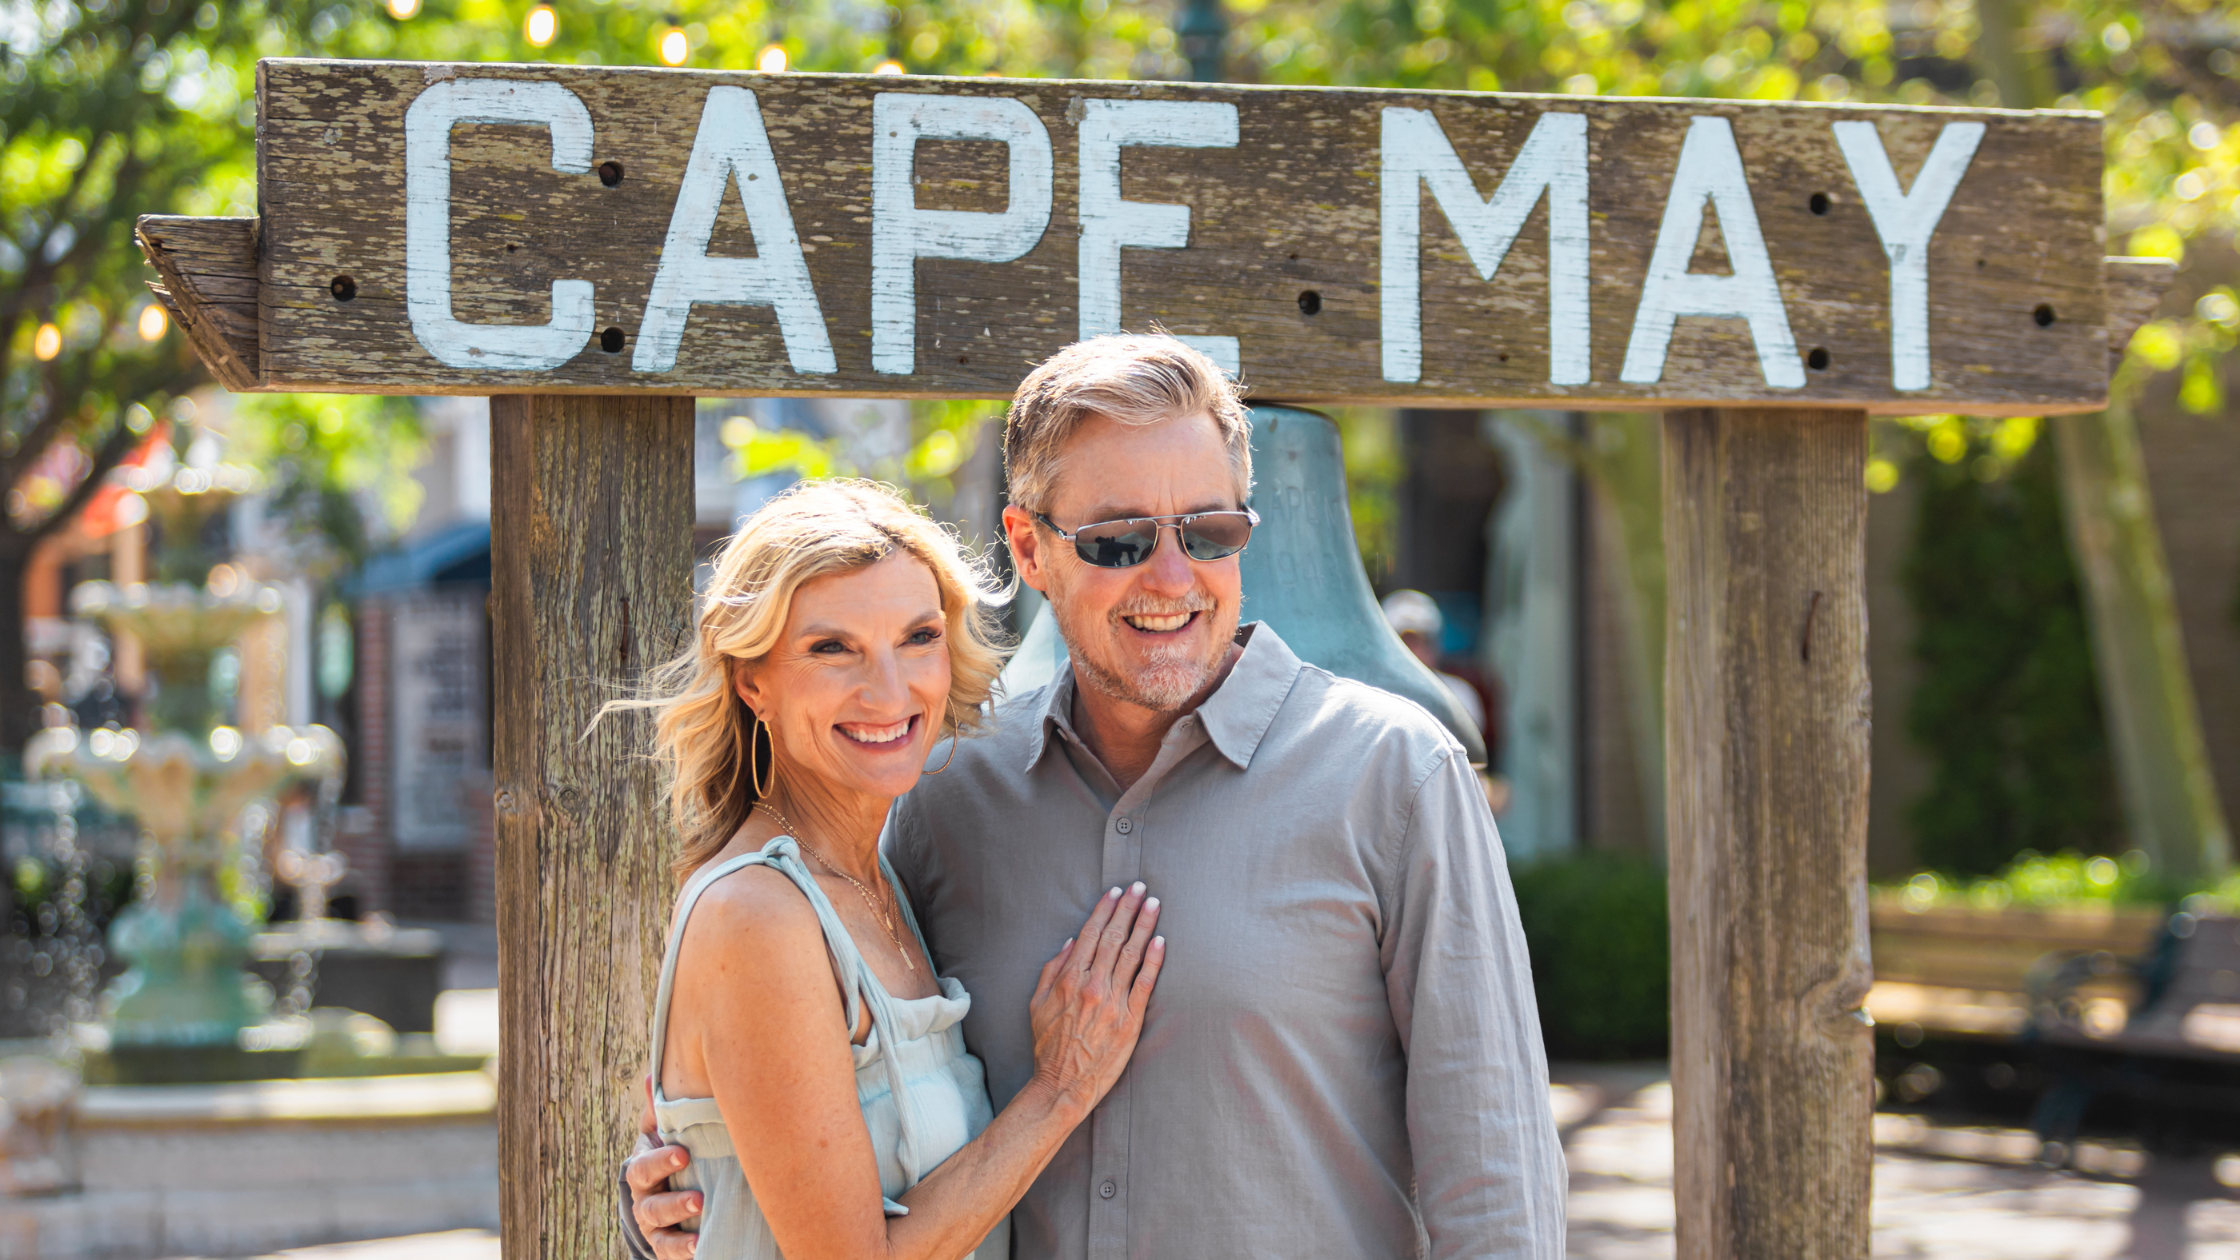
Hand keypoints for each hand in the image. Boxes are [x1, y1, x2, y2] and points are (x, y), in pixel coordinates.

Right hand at [629, 1080, 703, 1259]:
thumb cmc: (669, 1154)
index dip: (660, 1162)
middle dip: (673, 1202)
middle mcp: (644, 1199)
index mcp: (643, 1168)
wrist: (663, 1195)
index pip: (643, 1167)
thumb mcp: (662, 1133)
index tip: (683, 1154)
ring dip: (680, 1231)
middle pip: (651, 1205)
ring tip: (702, 1229)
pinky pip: (669, 1252)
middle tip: (698, 1199)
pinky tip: (701, 1246)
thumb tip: (650, 1076)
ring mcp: (653, 1226)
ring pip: (660, 1231)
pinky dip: (683, 1251)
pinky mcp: (664, 1246)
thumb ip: (659, 1110)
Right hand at [1027, 882, 1165, 1114]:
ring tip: (1153, 904)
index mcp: (1068, 979)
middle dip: (1128, 908)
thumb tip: (1073, 942)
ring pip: (1132, 954)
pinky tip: (1160, 941)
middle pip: (1114, 938)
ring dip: (1144, 925)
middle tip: (1141, 887)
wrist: (1062, 1084)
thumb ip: (1053, 969)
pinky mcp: (1130, 1020)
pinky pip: (1145, 984)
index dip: (1105, 909)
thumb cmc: (1048, 1046)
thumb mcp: (1036, 1004)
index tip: (1116, 891)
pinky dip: (1153, 960)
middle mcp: (1092, 986)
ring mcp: (1113, 1002)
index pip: (1091, 934)